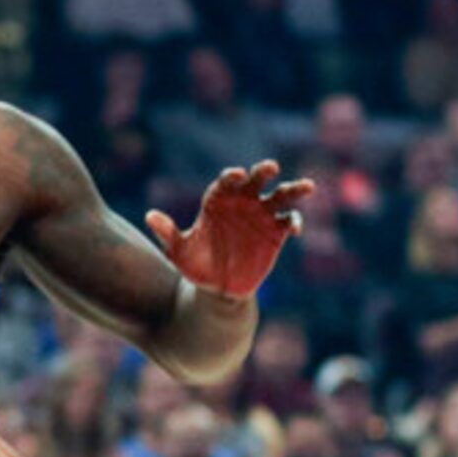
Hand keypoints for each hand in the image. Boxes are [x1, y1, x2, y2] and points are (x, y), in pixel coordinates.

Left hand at [147, 161, 312, 298]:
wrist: (217, 288)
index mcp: (218, 200)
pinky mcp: (277, 232)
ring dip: (294, 189)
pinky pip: (289, 220)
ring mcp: (262, 215)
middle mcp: (243, 202)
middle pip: (256, 180)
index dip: (232, 177)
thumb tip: (149, 216)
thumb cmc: (196, 265)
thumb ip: (168, 232)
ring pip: (282, 195)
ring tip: (307, 186)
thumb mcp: (179, 251)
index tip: (236, 176)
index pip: (226, 182)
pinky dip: (294, 220)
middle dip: (263, 172)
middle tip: (271, 168)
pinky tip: (294, 227)